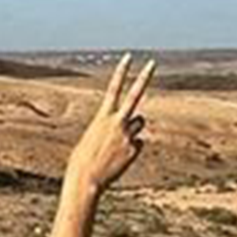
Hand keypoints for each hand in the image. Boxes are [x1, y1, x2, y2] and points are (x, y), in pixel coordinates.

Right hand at [65, 53, 155, 197]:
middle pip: (134, 95)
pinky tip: (119, 159)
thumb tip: (134, 132)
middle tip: (153, 62)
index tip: (128, 57)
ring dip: (132, 129)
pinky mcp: (134, 149)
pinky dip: (130, 150)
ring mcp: (128, 135)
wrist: (86, 180)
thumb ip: (112, 129)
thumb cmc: (83, 160)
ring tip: (117, 145)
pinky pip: (137, 144)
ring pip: (139, 124)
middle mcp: (117, 122)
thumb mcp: (93, 138)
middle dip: (144, 77)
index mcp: (102, 117)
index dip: (121, 72)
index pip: (113, 89)